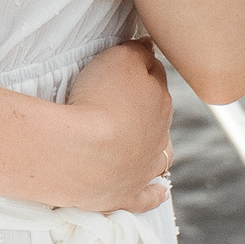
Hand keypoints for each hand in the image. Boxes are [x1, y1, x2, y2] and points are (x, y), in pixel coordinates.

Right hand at [57, 41, 175, 212]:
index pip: (155, 76)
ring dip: (157, 149)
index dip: (142, 67)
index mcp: (159, 101)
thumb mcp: (119, 58)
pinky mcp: (127, 195)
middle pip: (158, 115)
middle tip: (123, 99)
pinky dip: (154, 194)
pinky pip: (147, 197)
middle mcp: (159, 137)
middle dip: (147, 106)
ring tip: (146, 143)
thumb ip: (138, 50)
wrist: (83, 154)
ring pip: (160, 156)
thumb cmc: (99, 101)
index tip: (130, 63)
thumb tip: (150, 47)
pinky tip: (159, 192)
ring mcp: (145, 169)